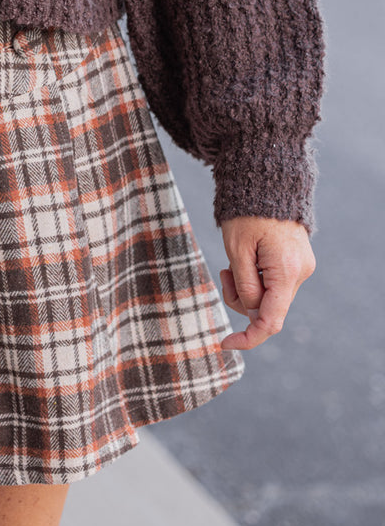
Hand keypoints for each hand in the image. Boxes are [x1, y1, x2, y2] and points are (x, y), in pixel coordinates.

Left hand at [218, 215, 315, 350]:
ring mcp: (301, 268)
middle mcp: (300, 273)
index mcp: (286, 272)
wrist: (266, 182)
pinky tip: (247, 259)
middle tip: (224, 273)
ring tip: (232, 262)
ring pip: (270, 298)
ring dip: (247, 288)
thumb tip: (254, 315)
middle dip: (241, 300)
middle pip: (268, 310)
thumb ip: (245, 286)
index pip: (270, 322)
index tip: (224, 343)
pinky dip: (256, 279)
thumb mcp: (236, 250)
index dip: (247, 338)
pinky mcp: (296, 263)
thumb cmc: (246, 212)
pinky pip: (274, 284)